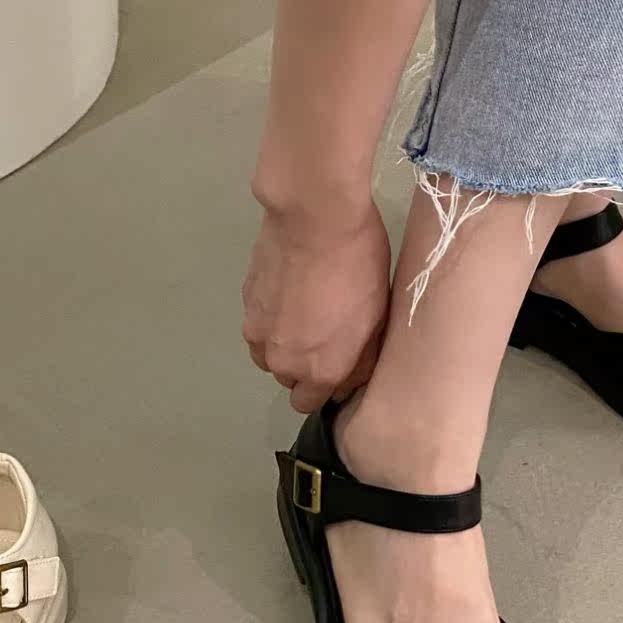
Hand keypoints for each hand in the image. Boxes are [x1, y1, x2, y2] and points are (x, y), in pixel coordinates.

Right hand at [241, 202, 390, 412]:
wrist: (314, 219)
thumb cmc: (358, 267)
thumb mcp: (377, 319)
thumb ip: (361, 361)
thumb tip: (349, 381)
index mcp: (318, 371)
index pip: (308, 404)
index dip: (325, 387)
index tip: (337, 363)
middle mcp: (282, 361)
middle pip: (287, 379)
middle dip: (303, 364)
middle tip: (324, 329)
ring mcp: (258, 333)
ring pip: (267, 354)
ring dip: (282, 343)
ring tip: (303, 309)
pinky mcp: (246, 305)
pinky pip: (258, 325)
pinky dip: (271, 316)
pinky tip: (289, 289)